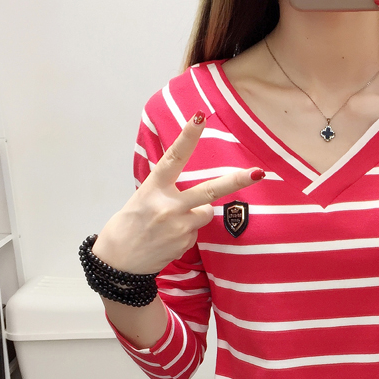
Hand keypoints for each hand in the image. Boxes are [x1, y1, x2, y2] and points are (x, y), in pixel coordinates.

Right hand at [93, 112, 262, 274]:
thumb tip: (192, 189)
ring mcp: (179, 226)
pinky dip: (187, 232)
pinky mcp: (186, 242)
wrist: (120, 261)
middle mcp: (168, 206)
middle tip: (258, 173)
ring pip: (206, 212)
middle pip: (209, 191)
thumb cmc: (129, 224)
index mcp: (154, 188)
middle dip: (236, 181)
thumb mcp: (142, 198)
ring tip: (171, 223)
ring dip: (196, 213)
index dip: (188, 136)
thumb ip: (166, 189)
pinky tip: (169, 237)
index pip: (174, 157)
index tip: (200, 116)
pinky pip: (197, 231)